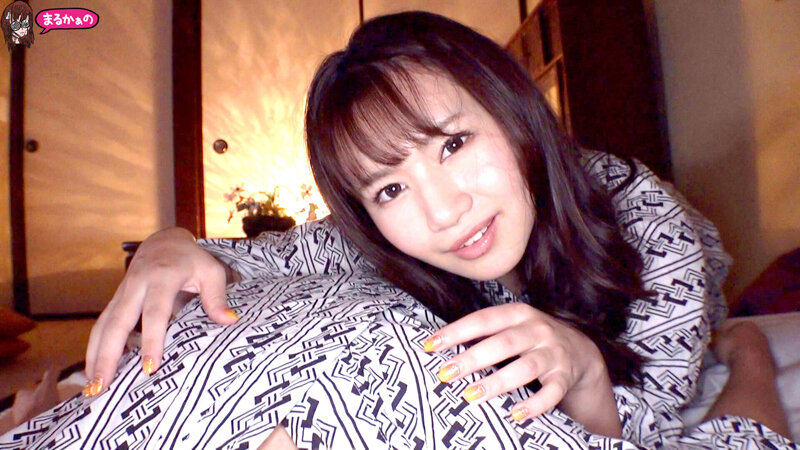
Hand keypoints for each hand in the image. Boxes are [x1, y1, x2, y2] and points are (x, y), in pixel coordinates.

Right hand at [84, 227, 237, 395]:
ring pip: (103, 324)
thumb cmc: (192, 260)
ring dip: (95, 355)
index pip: (155, 312)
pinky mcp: (116, 300)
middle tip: (103, 385)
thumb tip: (228, 321)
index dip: (152, 340)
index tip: (150, 367)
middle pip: (118, 322)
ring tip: (92, 386)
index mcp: (162, 277)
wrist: (165, 240)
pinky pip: (103, 324)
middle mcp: (136, 284)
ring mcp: (122, 292)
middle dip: (109, 354)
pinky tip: (95, 371)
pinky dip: (96, 347)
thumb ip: (217, 296)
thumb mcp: (211, 271)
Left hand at [424, 303, 620, 435]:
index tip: (429, 345)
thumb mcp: (512, 326)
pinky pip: (552, 393)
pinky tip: (515, 415)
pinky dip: (535, 405)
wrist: (581, 351)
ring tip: (470, 395)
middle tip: (445, 374)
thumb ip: (484, 332)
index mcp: (518, 314)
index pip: (483, 320)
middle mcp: (537, 330)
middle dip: (472, 358)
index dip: (456, 332)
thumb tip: (437, 345)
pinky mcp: (565, 377)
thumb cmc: (531, 339)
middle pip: (503, 343)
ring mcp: (553, 354)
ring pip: (525, 368)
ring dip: (497, 382)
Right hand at [712, 320, 771, 369]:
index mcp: (746, 324)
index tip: (721, 342)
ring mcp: (767, 347)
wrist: (751, 366)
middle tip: (727, 351)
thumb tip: (710, 333)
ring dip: (745, 353)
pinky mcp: (770, 360)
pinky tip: (744, 367)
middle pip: (745, 336)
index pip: (735, 326)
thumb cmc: (732, 348)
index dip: (727, 334)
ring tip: (734, 361)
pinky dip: (751, 362)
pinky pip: (757, 359)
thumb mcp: (715, 339)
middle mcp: (759, 332)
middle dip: (737, 342)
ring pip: (752, 347)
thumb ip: (713, 335)